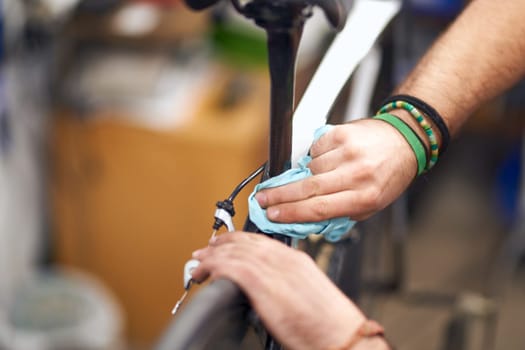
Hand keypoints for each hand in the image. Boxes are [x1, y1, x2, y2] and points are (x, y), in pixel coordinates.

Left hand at [191, 232, 365, 349]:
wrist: (340, 335)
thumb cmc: (328, 322)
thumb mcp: (307, 293)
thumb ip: (286, 283)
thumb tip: (267, 287)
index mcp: (296, 259)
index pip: (259, 241)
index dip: (237, 240)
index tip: (224, 245)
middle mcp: (283, 258)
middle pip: (244, 241)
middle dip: (221, 244)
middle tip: (206, 251)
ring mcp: (272, 268)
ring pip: (233, 251)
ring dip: (212, 256)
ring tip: (199, 263)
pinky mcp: (261, 283)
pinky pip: (229, 266)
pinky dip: (213, 266)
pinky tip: (205, 273)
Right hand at [255, 119, 415, 221]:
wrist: (403, 140)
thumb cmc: (386, 176)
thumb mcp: (370, 205)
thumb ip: (340, 213)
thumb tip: (305, 218)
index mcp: (364, 197)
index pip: (319, 209)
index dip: (291, 213)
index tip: (273, 214)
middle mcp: (357, 174)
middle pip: (308, 188)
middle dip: (280, 195)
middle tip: (264, 198)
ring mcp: (348, 152)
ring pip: (310, 168)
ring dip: (307, 173)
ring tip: (319, 174)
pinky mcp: (342, 134)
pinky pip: (315, 149)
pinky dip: (315, 155)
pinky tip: (327, 158)